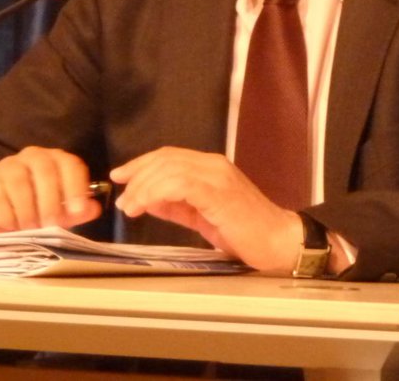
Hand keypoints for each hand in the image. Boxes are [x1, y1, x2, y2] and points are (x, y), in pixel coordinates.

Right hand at [0, 146, 101, 234]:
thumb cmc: (35, 206)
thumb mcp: (60, 209)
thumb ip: (77, 210)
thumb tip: (93, 209)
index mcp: (56, 160)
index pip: (70, 164)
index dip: (76, 187)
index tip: (78, 211)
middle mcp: (32, 157)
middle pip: (45, 171)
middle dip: (51, 201)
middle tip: (52, 224)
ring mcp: (7, 167)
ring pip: (19, 183)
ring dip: (28, 210)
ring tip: (32, 229)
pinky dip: (7, 216)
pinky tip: (12, 226)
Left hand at [110, 147, 301, 272]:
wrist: (279, 242)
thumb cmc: (246, 232)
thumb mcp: (203, 217)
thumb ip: (177, 206)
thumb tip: (148, 200)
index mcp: (211, 167)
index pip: (169, 156)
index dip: (141, 163)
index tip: (120, 176)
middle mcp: (213, 165)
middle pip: (165, 158)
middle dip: (137, 176)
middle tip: (122, 199)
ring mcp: (217, 176)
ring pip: (169, 169)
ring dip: (143, 187)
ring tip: (129, 207)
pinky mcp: (219, 192)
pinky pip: (180, 184)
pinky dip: (157, 192)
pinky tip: (145, 206)